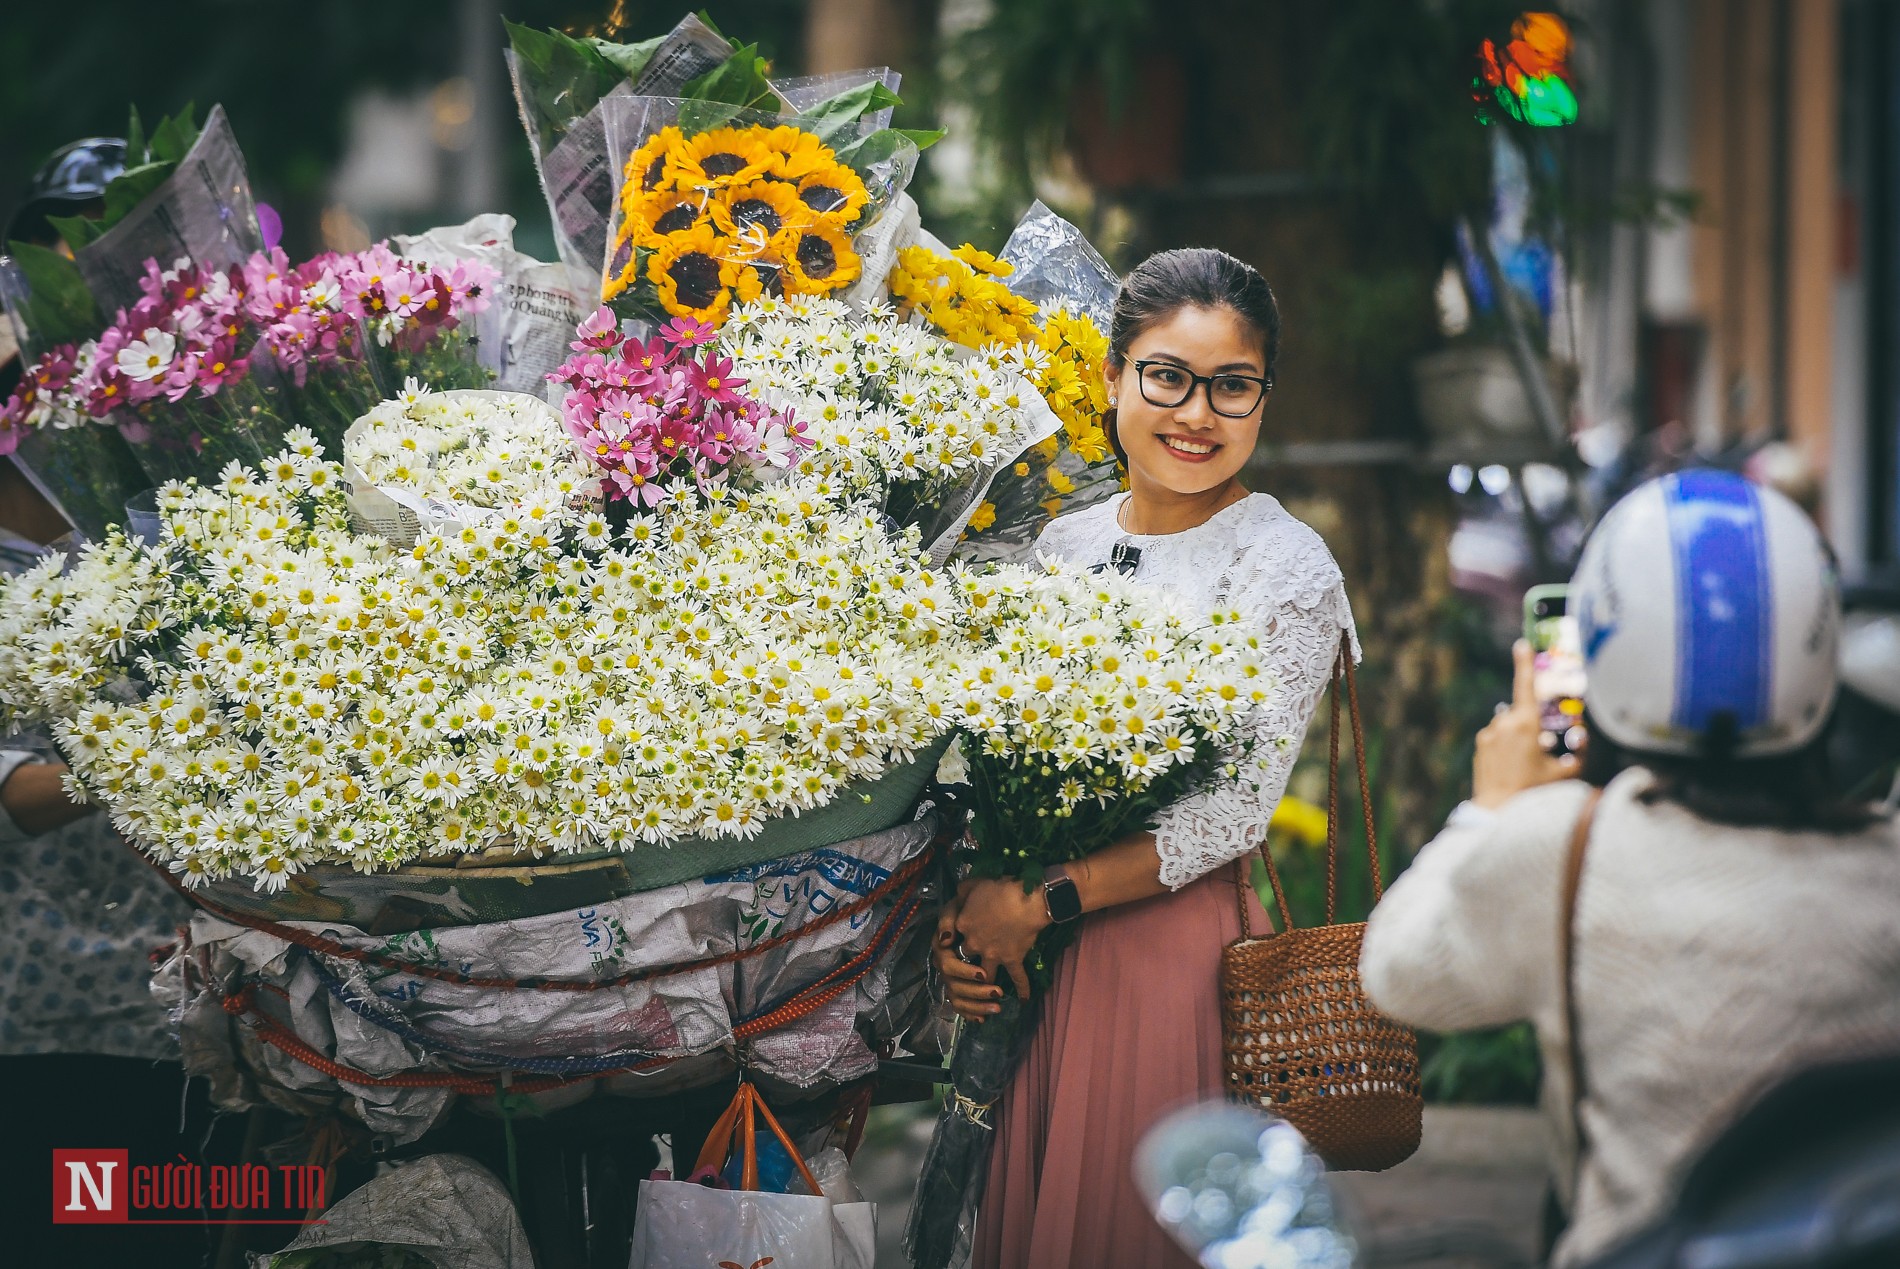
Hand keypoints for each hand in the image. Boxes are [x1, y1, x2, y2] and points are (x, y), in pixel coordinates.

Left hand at [954, 875, 1048, 1003]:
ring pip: (985, 975)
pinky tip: (1024, 1000)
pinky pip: (1017, 978)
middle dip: (965, 965)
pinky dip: (1022, 989)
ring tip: (990, 992)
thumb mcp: (973, 883)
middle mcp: (974, 943)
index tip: (954, 940)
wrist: (1026, 900)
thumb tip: (957, 896)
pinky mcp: (1012, 959)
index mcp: (962, 924)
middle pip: (964, 958)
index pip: (951, 935)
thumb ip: (961, 892)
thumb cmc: (999, 887)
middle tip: (969, 969)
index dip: (952, 937)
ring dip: (986, 984)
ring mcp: (993, 954)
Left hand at [1471, 640, 1581, 809]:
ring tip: (1529, 764)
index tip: (1522, 645)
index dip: (1525, 664)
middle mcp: (1502, 725)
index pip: (1525, 686)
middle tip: (1546, 748)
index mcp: (1524, 725)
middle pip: (1523, 713)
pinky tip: (1515, 769)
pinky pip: (1498, 739)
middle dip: (1535, 725)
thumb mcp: (1567, 772)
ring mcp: (1487, 736)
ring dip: (1521, 737)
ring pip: (1510, 727)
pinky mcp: (1480, 748)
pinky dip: (1509, 747)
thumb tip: (1582, 737)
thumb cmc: (1535, 794)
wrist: (1498, 814)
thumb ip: (1579, 751)